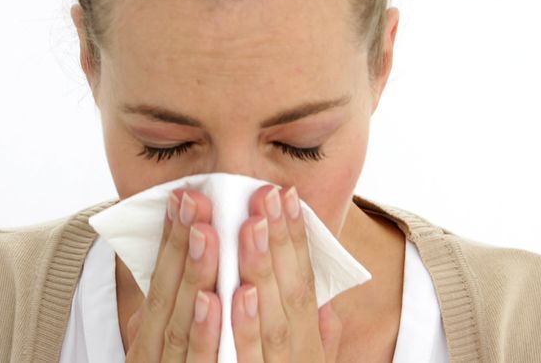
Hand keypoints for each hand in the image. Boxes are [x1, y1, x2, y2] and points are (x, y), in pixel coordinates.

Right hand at [124, 189, 222, 361]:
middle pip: (166, 298)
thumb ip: (172, 314)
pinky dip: (209, 332)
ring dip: (197, 275)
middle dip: (183, 246)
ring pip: (180, 326)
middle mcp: (152, 358)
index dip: (171, 241)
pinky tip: (223, 298)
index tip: (183, 196)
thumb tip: (190, 254)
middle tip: (198, 199)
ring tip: (208, 232)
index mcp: (148, 343)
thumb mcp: (162, 348)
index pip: (158, 285)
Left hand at [231, 185, 342, 361]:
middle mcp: (295, 359)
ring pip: (267, 325)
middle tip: (264, 195)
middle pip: (291, 297)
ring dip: (257, 272)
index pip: (305, 286)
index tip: (287, 193)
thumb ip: (317, 339)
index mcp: (307, 347)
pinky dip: (230, 331)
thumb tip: (326, 305)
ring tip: (247, 227)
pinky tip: (213, 297)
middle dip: (279, 244)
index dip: (296, 240)